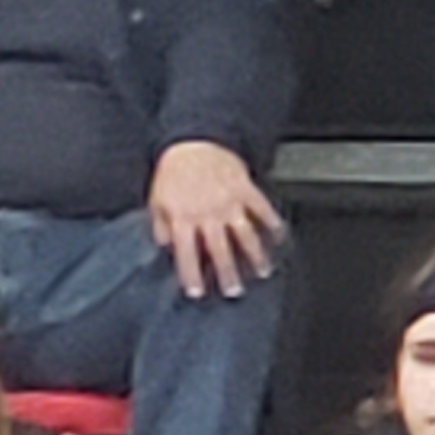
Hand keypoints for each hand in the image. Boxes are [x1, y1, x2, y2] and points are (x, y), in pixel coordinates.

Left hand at [147, 139, 279, 300]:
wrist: (193, 141)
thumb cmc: (173, 171)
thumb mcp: (156, 200)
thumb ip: (160, 225)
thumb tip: (164, 246)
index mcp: (182, 218)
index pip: (186, 254)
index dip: (191, 275)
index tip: (196, 292)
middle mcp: (207, 214)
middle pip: (219, 250)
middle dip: (227, 273)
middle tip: (233, 291)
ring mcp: (229, 202)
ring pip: (244, 235)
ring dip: (254, 255)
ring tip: (261, 271)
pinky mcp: (245, 189)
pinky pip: (261, 208)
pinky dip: (271, 222)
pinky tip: (279, 235)